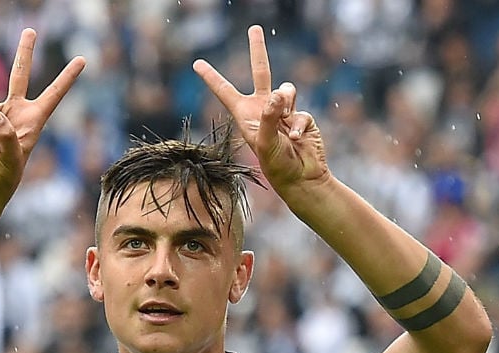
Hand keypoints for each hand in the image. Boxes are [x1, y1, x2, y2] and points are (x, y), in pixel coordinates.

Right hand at [0, 28, 85, 207]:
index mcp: (34, 121)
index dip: (67, 78)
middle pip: (19, 75)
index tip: (82, 60)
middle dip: (24, 52)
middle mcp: (16, 113)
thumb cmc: (4, 177)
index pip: (53, 95)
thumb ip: (5, 134)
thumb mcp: (11, 159)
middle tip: (31, 30)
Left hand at [193, 25, 328, 192]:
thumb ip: (268, 116)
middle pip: (261, 71)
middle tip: (254, 28)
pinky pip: (300, 111)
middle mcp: (262, 108)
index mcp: (244, 114)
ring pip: (287, 89)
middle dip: (257, 49)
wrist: (301, 177)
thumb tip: (277, 94)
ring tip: (285, 123)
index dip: (211, 77)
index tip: (197, 64)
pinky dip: (298, 124)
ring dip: (286, 102)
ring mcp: (283, 111)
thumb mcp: (264, 142)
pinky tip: (296, 139)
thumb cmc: (276, 164)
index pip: (224, 91)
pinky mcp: (300, 117)